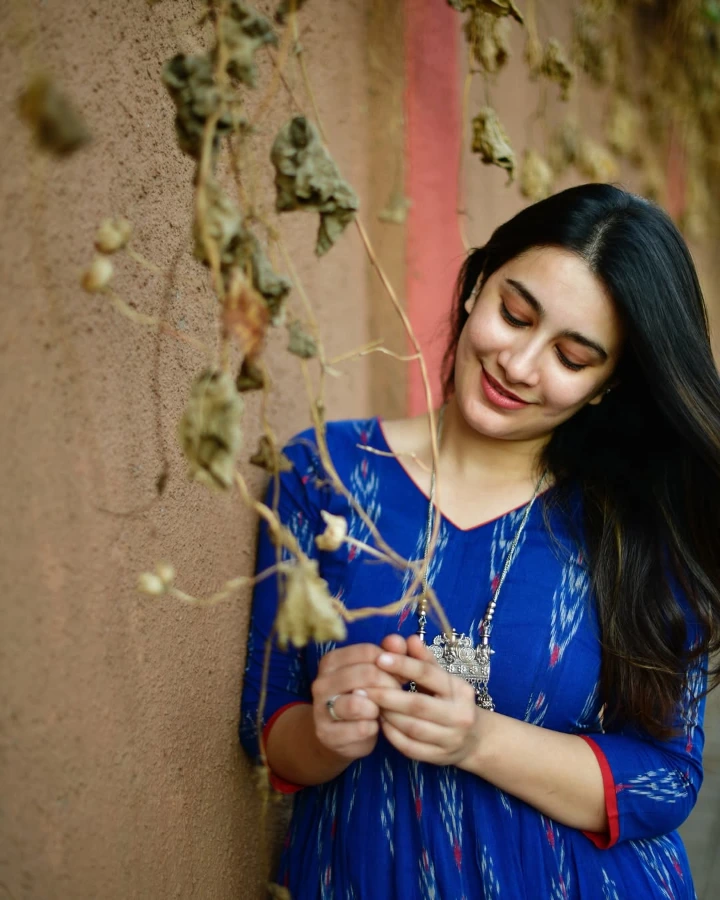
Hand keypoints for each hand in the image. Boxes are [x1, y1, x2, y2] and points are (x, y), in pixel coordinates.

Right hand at [310, 638, 404, 761]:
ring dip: (379, 707)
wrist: (342, 735)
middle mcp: (321, 682)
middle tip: (398, 694)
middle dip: (390, 685)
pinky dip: (374, 728)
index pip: (368, 652)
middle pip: (367, 674)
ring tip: (383, 709)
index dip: (391, 662)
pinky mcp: (326, 733)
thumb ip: (389, 654)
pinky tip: (374, 726)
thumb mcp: (377, 674)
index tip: (400, 674)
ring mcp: (320, 708)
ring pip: (358, 703)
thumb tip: (397, 640)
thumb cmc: (364, 698)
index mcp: (331, 660)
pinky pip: (361, 728)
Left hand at [368, 635, 483, 766]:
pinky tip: (380, 722)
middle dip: (387, 695)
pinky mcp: (438, 758)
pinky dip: (391, 734)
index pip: (428, 674)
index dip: (403, 665)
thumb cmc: (452, 701)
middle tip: (364, 688)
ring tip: (370, 704)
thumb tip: (408, 638)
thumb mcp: (443, 678)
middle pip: (417, 705)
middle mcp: (459, 716)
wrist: (474, 739)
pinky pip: (409, 747)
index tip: (379, 658)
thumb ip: (424, 660)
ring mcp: (450, 739)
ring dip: (387, 715)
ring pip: (411, 728)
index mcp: (460, 690)